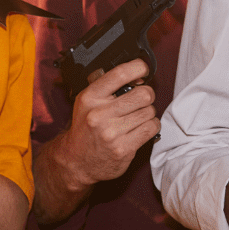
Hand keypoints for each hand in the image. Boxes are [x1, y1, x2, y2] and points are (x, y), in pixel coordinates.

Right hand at [60, 59, 159, 189]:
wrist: (77, 161)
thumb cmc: (86, 128)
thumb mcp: (88, 102)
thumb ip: (108, 87)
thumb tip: (138, 75)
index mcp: (90, 98)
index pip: (120, 74)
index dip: (138, 68)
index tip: (143, 69)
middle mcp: (100, 114)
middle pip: (143, 94)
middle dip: (147, 95)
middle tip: (142, 100)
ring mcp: (112, 133)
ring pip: (150, 112)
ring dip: (148, 113)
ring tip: (137, 117)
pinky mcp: (124, 149)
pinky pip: (151, 128)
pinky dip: (151, 126)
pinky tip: (140, 128)